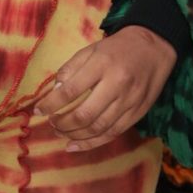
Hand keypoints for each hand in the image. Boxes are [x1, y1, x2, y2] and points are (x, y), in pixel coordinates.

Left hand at [30, 27, 177, 151]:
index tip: (38, 111)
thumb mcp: (91, 49)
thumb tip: (54, 92)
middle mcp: (117, 84)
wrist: (155, 47)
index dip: (50, 104)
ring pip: (98, 128)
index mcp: (102, 64)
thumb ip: (70, 69)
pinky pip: (112, 134)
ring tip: (61, 133)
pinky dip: (92, 143)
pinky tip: (75, 145)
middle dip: (62, 124)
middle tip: (52, 123)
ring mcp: (130, 101)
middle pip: (84, 115)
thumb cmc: (117, 48)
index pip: (70, 91)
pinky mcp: (138, 112)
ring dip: (75, 135)